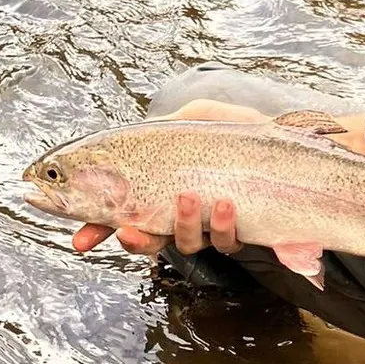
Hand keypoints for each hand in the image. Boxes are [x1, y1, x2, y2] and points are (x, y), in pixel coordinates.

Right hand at [70, 99, 263, 256]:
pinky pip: (224, 242)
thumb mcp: (191, 118)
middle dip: (133, 241)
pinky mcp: (239, 233)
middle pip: (147, 239)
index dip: (98, 229)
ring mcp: (210, 227)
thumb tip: (139, 138)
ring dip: (183, 226)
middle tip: (126, 232)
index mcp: (161, 190)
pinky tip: (224, 205)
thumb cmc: (234, 129)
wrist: (283, 138)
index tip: (81, 240)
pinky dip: (221, 227)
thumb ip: (162, 131)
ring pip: (185, 244)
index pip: (122, 213)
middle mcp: (181, 214)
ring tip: (189, 198)